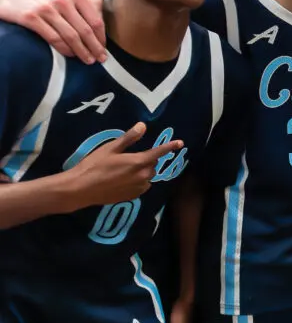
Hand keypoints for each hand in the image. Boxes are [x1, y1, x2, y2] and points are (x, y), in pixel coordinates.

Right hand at [0, 0, 105, 62]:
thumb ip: (83, 3)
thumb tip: (102, 24)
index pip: (96, 19)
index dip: (102, 37)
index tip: (104, 49)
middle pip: (86, 30)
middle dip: (95, 48)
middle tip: (101, 59)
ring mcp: (47, 8)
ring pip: (72, 36)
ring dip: (82, 51)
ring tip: (88, 60)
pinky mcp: (32, 18)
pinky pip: (54, 38)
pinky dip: (65, 49)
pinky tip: (71, 55)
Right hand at [67, 123, 182, 208]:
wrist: (80, 189)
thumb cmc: (94, 166)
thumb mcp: (110, 148)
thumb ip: (129, 138)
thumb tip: (143, 125)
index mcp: (138, 162)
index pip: (159, 153)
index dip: (170, 146)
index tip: (180, 143)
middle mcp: (142, 176)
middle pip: (152, 165)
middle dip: (147, 160)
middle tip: (131, 157)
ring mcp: (138, 188)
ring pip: (147, 176)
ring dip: (142, 171)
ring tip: (124, 169)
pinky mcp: (132, 197)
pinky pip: (141, 186)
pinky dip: (137, 181)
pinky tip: (122, 179)